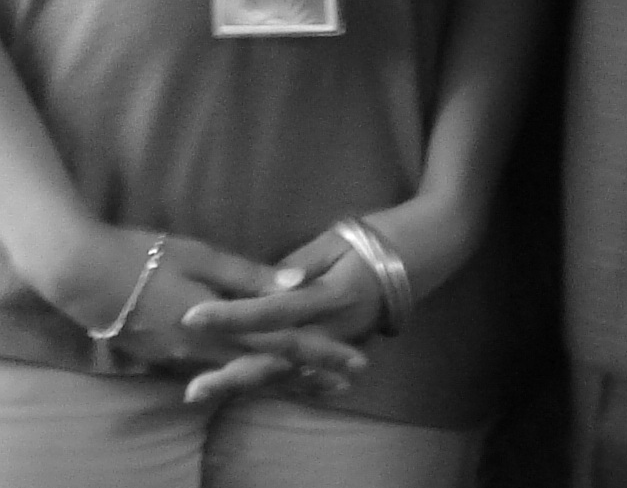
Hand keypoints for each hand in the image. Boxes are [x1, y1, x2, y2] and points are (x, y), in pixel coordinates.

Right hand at [34, 226, 366, 386]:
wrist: (77, 275)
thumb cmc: (140, 255)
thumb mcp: (201, 255)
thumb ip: (249, 275)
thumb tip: (299, 280)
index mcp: (218, 326)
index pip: (282, 344)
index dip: (322, 354)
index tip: (355, 363)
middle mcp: (201, 353)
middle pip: (267, 369)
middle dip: (309, 374)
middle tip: (346, 380)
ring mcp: (179, 360)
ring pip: (240, 374)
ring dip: (280, 376)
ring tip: (314, 379)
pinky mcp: (162, 357)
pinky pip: (212, 371)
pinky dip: (243, 372)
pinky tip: (257, 369)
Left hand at [178, 207, 482, 405]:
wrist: (434, 247)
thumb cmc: (384, 233)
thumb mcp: (338, 237)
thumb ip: (299, 266)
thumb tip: (261, 286)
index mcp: (331, 294)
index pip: (272, 310)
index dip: (232, 316)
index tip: (192, 317)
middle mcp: (336, 327)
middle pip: (277, 357)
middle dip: (233, 373)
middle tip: (192, 390)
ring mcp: (344, 341)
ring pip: (291, 372)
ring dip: (249, 384)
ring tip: (210, 392)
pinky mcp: (348, 344)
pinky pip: (310, 371)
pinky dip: (282, 384)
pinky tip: (255, 392)